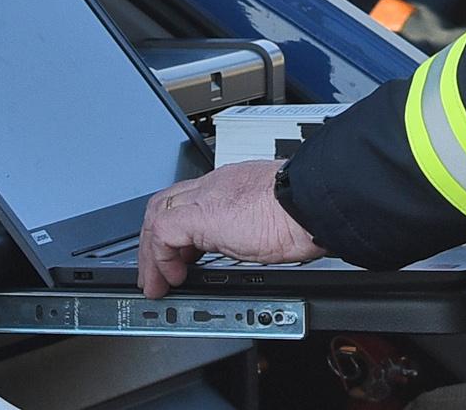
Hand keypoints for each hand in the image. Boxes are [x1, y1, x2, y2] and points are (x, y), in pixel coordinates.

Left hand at [138, 160, 323, 297]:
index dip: (177, 228)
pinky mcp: (201, 216)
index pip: (190, 198)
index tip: (178, 255)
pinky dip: (161, 258)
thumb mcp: (273, 214)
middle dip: (155, 240)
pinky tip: (172, 277)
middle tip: (157, 270)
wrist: (312, 202)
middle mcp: (215, 185)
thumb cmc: (305, 209)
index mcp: (233, 184)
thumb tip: (259, 243)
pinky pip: (163, 233)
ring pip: (157, 214)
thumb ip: (255, 223)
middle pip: (165, 203)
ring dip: (152, 253)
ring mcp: (206, 197)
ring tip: (158, 282)